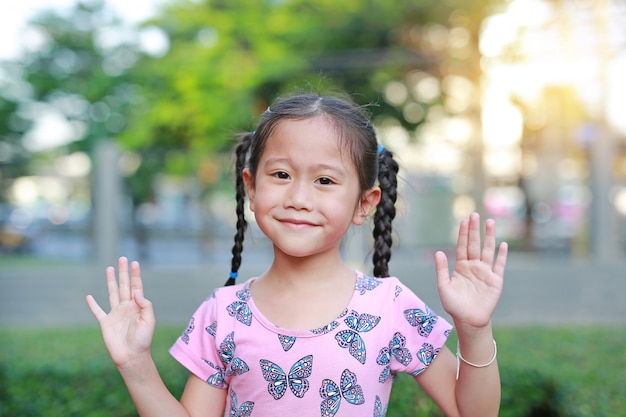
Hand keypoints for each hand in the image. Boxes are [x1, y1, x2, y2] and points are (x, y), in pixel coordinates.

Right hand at [86, 257, 155, 368]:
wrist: (131, 356)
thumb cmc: (143, 340)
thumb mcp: (149, 321)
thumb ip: (145, 306)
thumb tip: (136, 293)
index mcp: (137, 306)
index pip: (136, 286)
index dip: (135, 275)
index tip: (135, 262)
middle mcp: (126, 307)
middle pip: (124, 286)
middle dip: (123, 272)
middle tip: (122, 259)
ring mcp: (115, 314)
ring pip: (112, 293)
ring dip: (110, 281)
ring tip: (109, 269)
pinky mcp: (105, 323)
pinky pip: (98, 311)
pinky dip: (92, 304)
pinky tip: (88, 296)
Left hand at [435, 213, 506, 329]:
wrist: (469, 320)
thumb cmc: (454, 305)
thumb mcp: (443, 286)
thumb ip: (442, 269)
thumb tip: (439, 252)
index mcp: (461, 266)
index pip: (462, 246)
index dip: (463, 233)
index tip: (464, 220)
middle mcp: (474, 266)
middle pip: (475, 244)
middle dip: (474, 229)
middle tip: (474, 214)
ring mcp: (485, 272)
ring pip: (488, 250)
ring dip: (489, 236)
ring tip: (490, 222)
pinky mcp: (496, 280)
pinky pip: (499, 265)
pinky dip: (502, 255)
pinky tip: (503, 244)